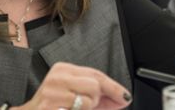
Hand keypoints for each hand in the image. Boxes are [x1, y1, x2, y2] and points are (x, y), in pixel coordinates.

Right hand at [15, 62, 131, 109]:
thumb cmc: (54, 106)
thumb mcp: (78, 96)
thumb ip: (100, 96)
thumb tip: (123, 98)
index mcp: (64, 69)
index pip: (96, 74)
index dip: (114, 87)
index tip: (125, 97)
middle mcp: (57, 77)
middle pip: (95, 85)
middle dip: (97, 100)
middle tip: (89, 106)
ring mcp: (52, 92)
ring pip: (88, 100)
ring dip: (88, 109)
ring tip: (74, 108)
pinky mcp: (49, 107)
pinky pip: (79, 109)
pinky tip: (66, 109)